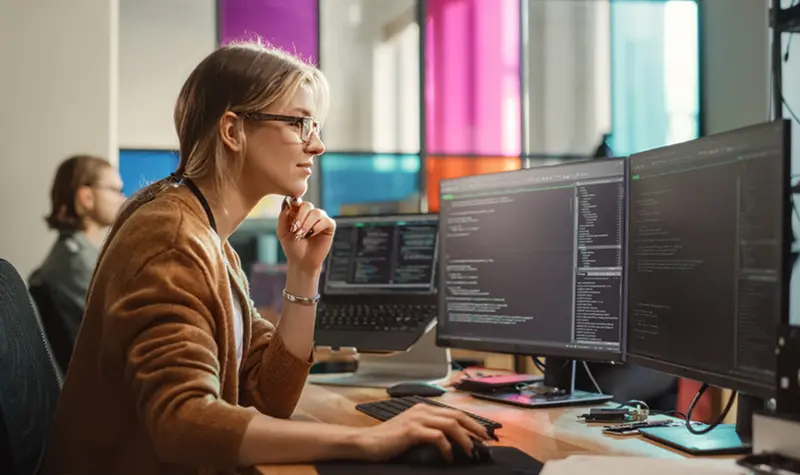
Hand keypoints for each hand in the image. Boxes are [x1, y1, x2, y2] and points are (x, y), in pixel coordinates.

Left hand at [278, 197, 335, 272]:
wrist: (301, 261)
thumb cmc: (292, 246)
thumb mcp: (282, 232)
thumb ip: (283, 217)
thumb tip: (288, 204)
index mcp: (298, 212)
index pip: (297, 201)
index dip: (295, 202)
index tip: (292, 206)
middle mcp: (310, 213)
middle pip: (307, 205)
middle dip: (300, 217)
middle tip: (295, 230)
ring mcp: (320, 219)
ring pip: (316, 213)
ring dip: (307, 224)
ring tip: (301, 235)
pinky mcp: (329, 226)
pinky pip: (326, 220)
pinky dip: (317, 227)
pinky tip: (312, 235)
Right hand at [353, 404, 491, 462]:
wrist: (366, 443)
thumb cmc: (388, 441)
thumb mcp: (412, 432)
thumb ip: (429, 431)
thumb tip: (452, 441)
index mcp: (423, 409)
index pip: (453, 412)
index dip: (471, 422)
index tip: (482, 434)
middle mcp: (422, 410)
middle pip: (457, 415)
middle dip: (474, 427)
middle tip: (485, 440)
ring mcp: (417, 419)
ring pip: (451, 424)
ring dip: (465, 438)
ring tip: (471, 450)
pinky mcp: (412, 431)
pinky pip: (438, 437)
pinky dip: (447, 447)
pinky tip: (449, 457)